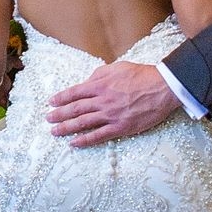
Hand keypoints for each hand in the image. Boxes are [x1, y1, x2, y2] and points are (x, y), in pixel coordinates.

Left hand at [43, 59, 180, 146]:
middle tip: (48, 119)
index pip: (75, 92)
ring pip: (83, 123)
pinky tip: (74, 143)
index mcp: (101, 85)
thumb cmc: (142, 76)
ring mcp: (110, 115)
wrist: (163, 88)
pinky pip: (98, 136)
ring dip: (66, 128)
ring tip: (55, 132)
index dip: (61, 98)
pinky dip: (84, 140)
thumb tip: (87, 82)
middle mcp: (102, 101)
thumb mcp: (118, 67)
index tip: (51, 102)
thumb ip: (99, 74)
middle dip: (59, 114)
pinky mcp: (120, 127)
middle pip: (75, 109)